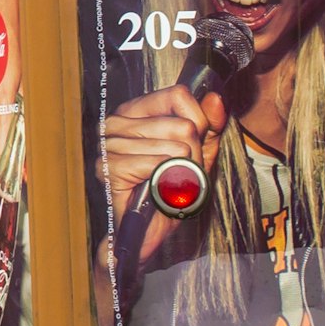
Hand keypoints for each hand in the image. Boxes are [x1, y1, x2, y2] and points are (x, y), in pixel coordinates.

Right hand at [96, 83, 217, 229]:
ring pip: (173, 145)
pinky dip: (165, 180)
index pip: (178, 95)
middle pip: (181, 124)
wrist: (150, 230)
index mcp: (136, 111)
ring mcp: (110, 144)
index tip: (193, 144)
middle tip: (179, 172)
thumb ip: (210, 124)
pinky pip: (156, 164)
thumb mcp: (199, 153)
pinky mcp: (109, 168)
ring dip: (181, 171)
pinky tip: (157, 188)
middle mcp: (118, 122)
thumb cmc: (170, 190)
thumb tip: (215, 99)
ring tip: (168, 182)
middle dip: (192, 154)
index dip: (197, 122)